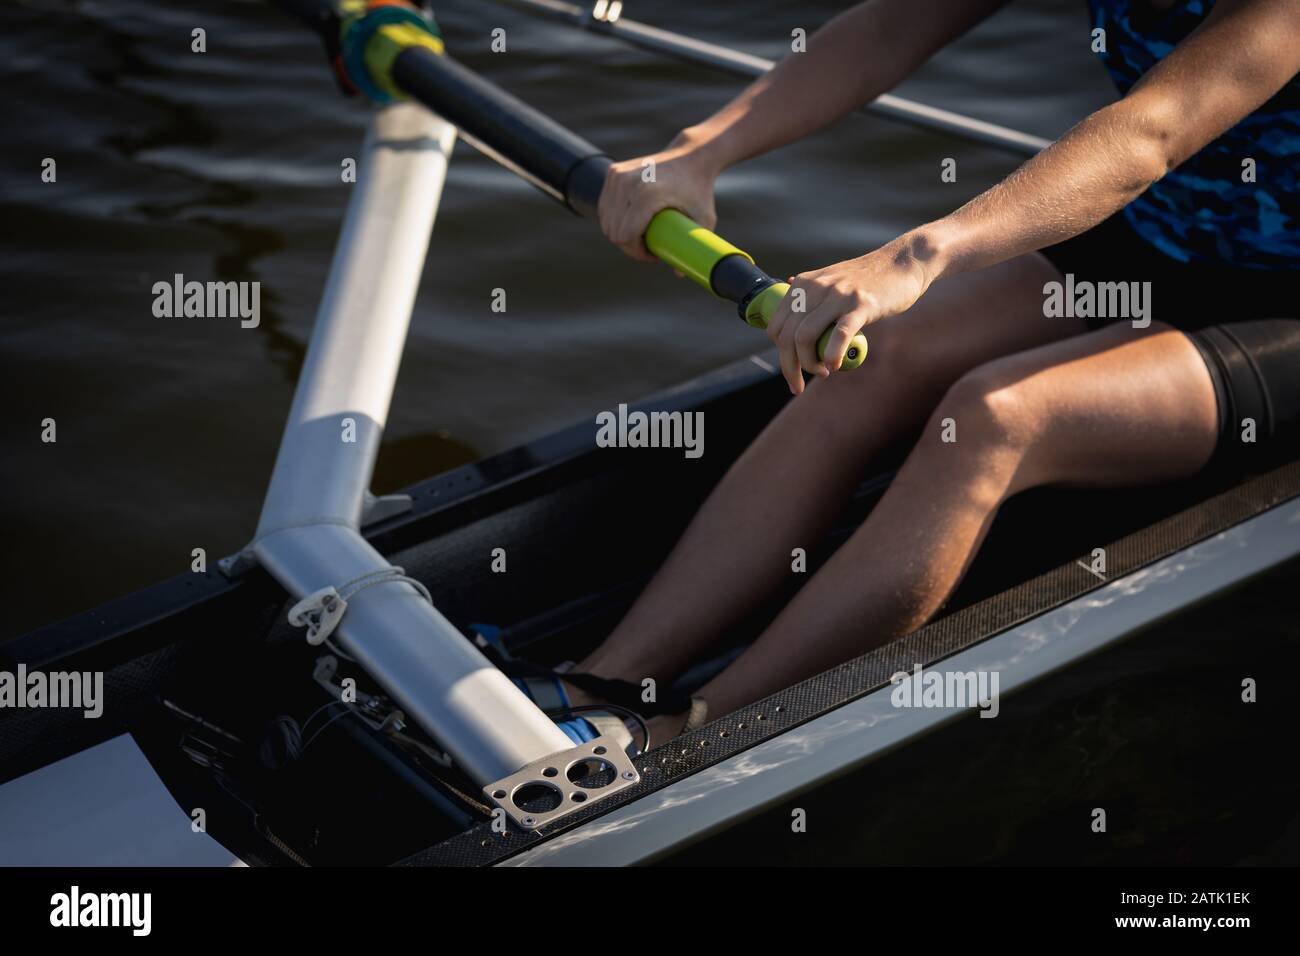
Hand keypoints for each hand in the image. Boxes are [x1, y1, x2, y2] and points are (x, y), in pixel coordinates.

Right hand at [599, 131, 720, 261]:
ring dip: (620, 233)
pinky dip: (614, 219)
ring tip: (641, 235)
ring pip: (606, 221)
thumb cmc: (699, 191)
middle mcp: (629, 182)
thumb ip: (696, 246)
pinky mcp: (613, 172)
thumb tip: (679, 274)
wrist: (691, 157)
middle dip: (629, 246)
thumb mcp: (705, 219)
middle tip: (649, 247)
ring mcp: (618, 175)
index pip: (625, 236)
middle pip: (614, 231)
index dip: (636, 253)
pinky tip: (630, 221)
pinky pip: (605, 208)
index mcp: (648, 194)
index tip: (653, 254)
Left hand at [767, 236, 935, 393]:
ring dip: (809, 364)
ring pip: (805, 337)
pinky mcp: (861, 304)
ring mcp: (838, 295)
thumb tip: (788, 285)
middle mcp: (815, 288)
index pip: (776, 326)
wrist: (902, 263)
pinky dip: (832, 354)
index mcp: (803, 285)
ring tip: (823, 373)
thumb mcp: (831, 278)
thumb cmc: (867, 278)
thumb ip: (811, 289)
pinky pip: (839, 334)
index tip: (793, 368)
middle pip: (787, 336)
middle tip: (800, 384)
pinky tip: (835, 365)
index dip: (781, 354)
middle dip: (790, 367)